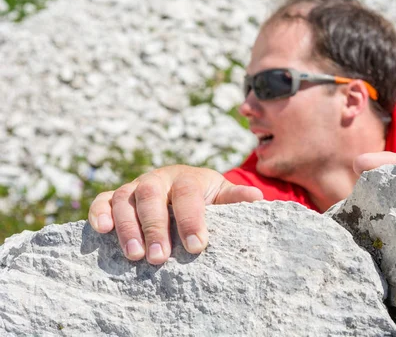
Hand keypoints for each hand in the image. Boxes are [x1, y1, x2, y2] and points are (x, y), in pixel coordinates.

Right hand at [88, 165, 262, 263]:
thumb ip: (235, 198)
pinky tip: (102, 230)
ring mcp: (135, 187)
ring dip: (127, 227)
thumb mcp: (222, 195)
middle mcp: (158, 179)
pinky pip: (102, 200)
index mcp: (187, 178)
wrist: (185, 185)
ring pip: (125, 199)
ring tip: (134, 255)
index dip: (191, 219)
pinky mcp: (117, 197)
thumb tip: (257, 198)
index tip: (197, 246)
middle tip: (159, 258)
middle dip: (155, 227)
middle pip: (151, 196)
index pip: (187, 194)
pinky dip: (99, 212)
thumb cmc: (205, 196)